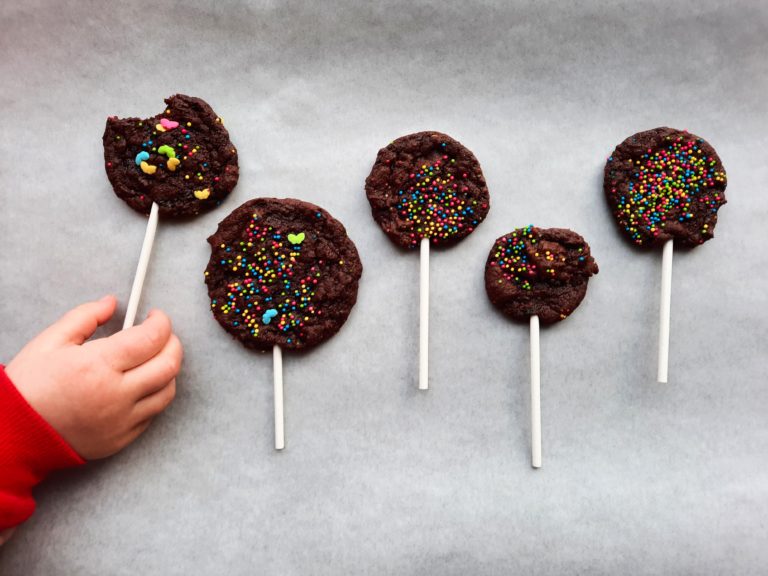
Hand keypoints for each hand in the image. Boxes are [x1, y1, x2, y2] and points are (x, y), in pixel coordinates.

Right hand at [5, 296, 181, 459]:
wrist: (13, 433)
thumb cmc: (29, 386)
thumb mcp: (50, 341)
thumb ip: (85, 316)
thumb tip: (113, 303)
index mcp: (97, 366)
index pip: (150, 339)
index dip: (161, 322)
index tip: (156, 316)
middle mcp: (115, 395)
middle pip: (168, 365)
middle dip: (173, 343)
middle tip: (162, 334)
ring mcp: (121, 421)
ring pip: (167, 392)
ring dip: (168, 371)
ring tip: (154, 359)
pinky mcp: (121, 440)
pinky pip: (152, 415)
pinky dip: (154, 395)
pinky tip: (141, 384)